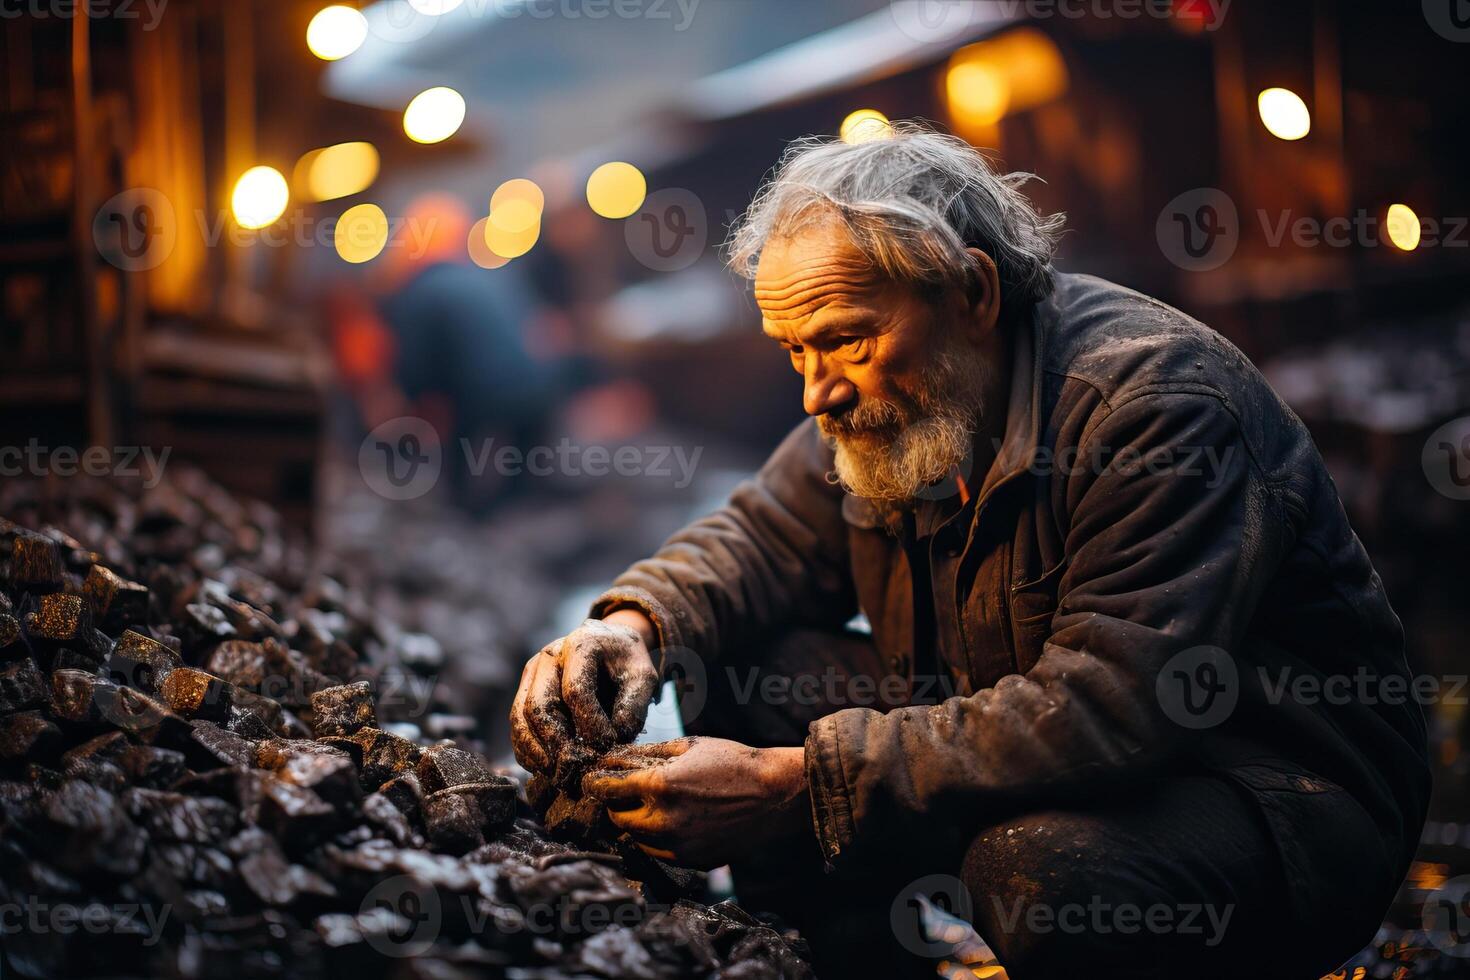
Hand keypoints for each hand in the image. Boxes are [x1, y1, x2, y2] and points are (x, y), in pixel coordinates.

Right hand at [509, 613, 660, 776]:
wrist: (611, 645)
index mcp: (580, 645)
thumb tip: (613, 743)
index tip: (606, 746)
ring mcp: (532, 674)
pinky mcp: (525, 690)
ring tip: (557, 774)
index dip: (590, 724)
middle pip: (538, 705)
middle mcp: (548, 657)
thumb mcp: (643, 678)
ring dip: (536, 751)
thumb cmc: (627, 663)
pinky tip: (546, 767)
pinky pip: (517, 725)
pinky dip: (527, 750)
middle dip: (555, 743)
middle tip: (573, 768)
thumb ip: (633, 708)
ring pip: (520, 717)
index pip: (576, 691)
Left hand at [582, 737, 810, 868]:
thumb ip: (646, 753)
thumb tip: (613, 758)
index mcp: (659, 786)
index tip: (592, 778)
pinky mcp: (690, 861)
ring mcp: (676, 845)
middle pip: (615, 816)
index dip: (595, 782)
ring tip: (650, 804)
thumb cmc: (732, 762)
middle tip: (623, 790)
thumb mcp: (688, 746)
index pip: (607, 788)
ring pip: (634, 837)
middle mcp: (662, 820)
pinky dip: (656, 837)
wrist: (774, 795)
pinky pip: (657, 851)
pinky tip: (671, 819)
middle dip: (614, 802)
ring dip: (634, 821)